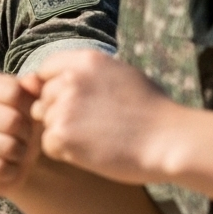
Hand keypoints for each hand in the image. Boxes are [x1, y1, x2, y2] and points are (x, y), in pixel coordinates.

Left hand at [28, 51, 184, 185]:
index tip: (71, 103)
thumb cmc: (152, 112)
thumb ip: (87, 74)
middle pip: (43, 98)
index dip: (54, 88)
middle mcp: (70, 79)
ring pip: (46, 122)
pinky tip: (91, 152)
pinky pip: (48, 144)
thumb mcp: (121, 75)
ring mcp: (64, 106)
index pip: (46, 70)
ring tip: (95, 139)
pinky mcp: (62, 134)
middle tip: (91, 126)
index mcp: (86, 60)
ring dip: (63, 133)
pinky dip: (64, 152)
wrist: (169, 141)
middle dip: (58, 112)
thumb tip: (51, 78)